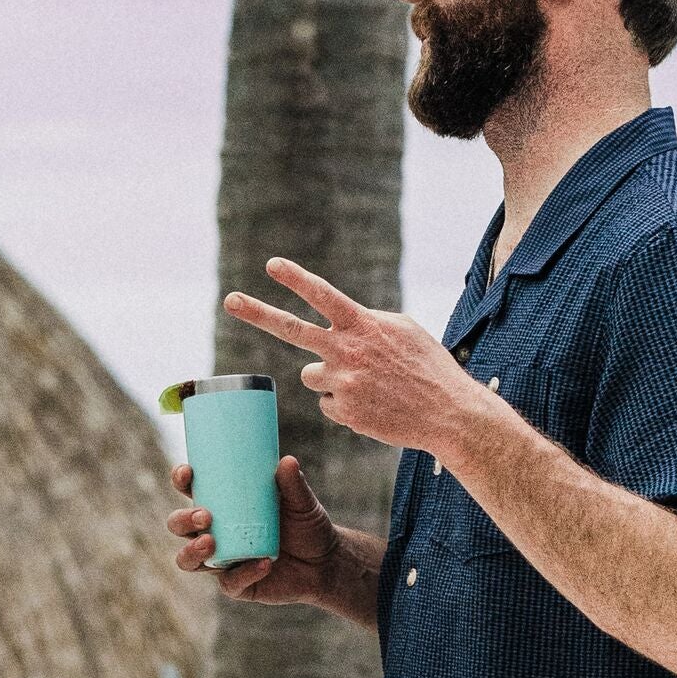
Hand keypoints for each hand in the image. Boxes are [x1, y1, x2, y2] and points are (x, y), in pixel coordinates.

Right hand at [168, 451, 349, 606]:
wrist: (326, 563)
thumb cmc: (307, 526)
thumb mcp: (302, 502)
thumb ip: (293, 484)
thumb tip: (287, 461)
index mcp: (222, 506)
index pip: (191, 490)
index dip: (181, 480)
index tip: (188, 472)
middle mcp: (214, 533)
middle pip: (179, 526)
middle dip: (183, 520)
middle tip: (205, 516)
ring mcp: (222, 561)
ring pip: (188, 560)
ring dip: (192, 551)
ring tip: (210, 543)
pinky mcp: (236, 585)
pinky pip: (230, 582)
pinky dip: (245, 573)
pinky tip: (264, 563)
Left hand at [224, 262, 483, 458]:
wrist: (447, 412)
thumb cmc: (427, 367)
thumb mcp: (403, 330)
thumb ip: (367, 322)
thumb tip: (338, 325)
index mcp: (364, 325)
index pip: (323, 296)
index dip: (296, 279)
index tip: (271, 265)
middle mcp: (347, 350)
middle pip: (293, 329)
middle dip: (258, 313)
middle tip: (229, 300)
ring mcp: (342, 382)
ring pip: (312, 374)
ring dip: (330, 376)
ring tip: (367, 383)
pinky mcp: (342, 411)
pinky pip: (327, 402)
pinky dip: (345, 404)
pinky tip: (373, 405)